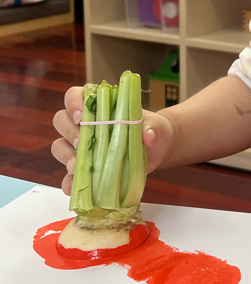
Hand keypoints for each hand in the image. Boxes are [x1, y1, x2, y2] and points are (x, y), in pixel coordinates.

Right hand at [51, 86, 175, 195]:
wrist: (158, 149)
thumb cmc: (152, 130)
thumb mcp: (156, 126)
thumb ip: (153, 127)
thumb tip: (148, 136)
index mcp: (99, 106)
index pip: (74, 96)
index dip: (73, 103)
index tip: (81, 116)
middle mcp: (85, 124)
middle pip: (61, 121)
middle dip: (69, 132)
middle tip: (81, 143)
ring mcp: (82, 147)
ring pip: (60, 146)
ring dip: (65, 156)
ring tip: (78, 166)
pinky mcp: (85, 168)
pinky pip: (69, 175)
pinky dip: (69, 182)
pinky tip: (74, 187)